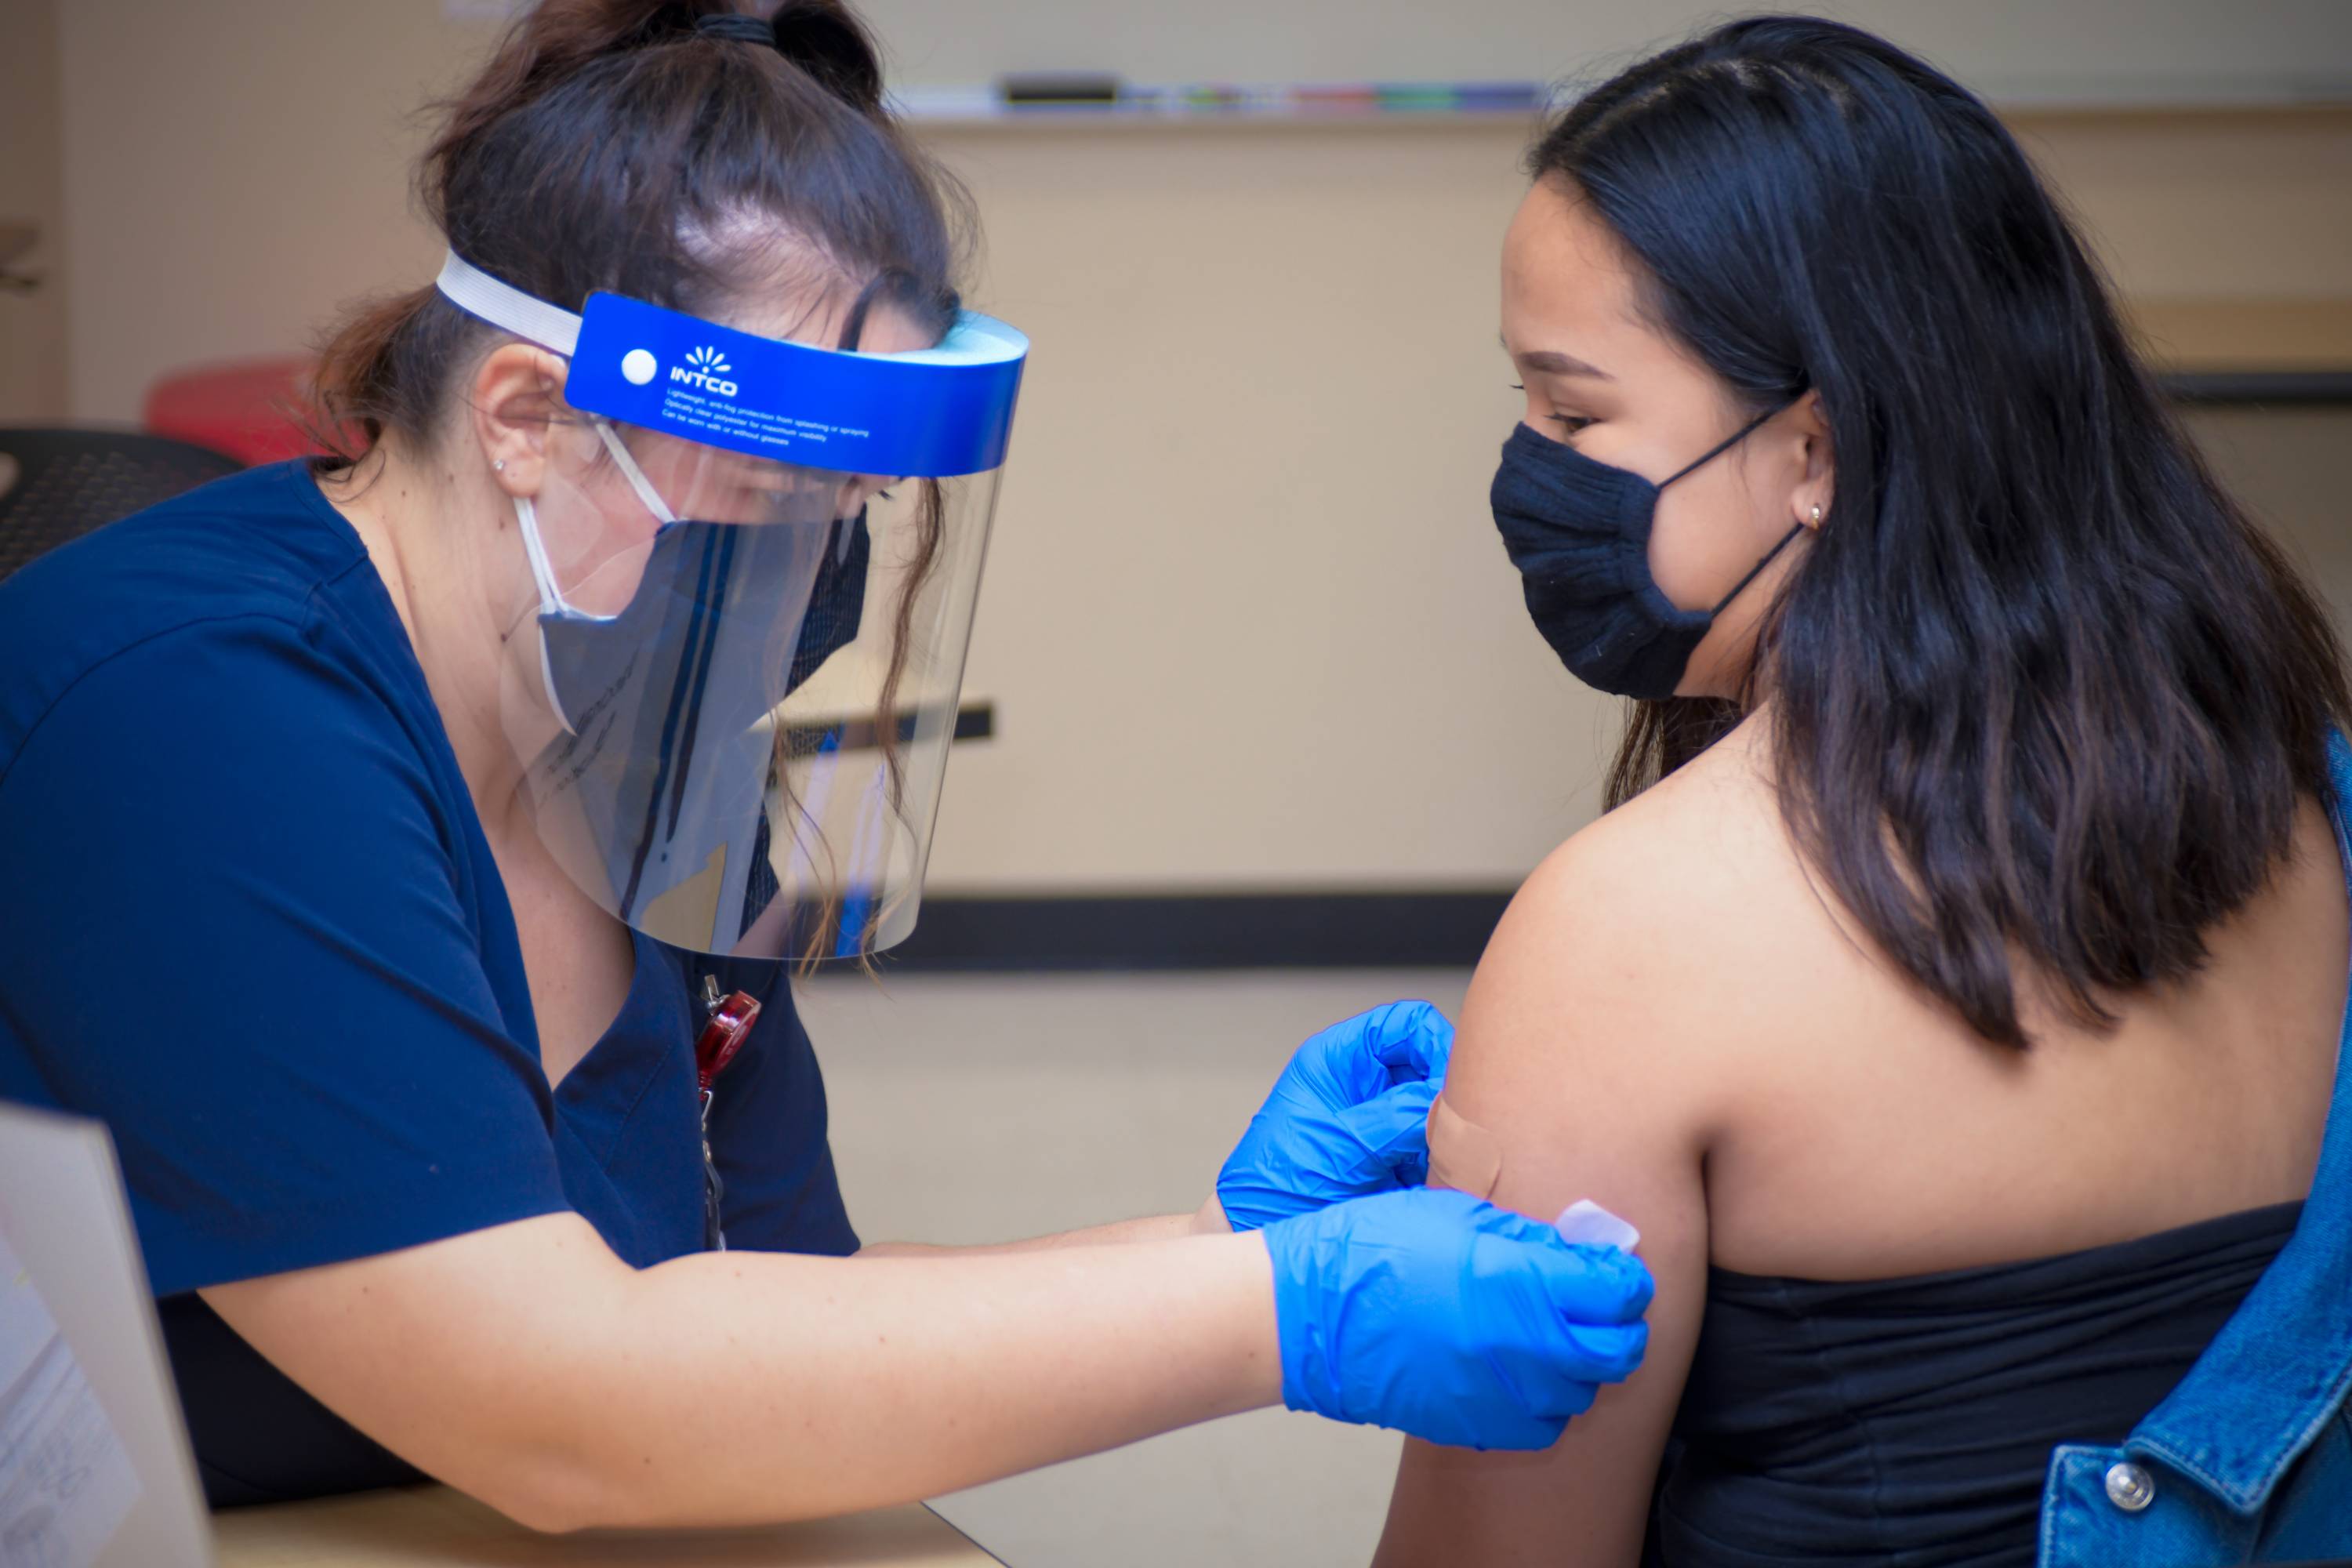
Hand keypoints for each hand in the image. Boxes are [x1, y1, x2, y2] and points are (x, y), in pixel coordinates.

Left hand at [1216, 1000, 1453, 1232]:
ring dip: (1447, 1133)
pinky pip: (1436, 1147)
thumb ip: (1393, 1119)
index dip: (1436, 1044)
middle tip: (1455, 1127)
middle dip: (1447, 1094)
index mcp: (1339, 1060)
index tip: (1453, 1083)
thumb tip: (1445, 1098)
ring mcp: (1382, 1120)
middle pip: (1429, 1065)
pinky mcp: (1396, 1157)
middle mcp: (1364, 1083)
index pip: (1405, 1024)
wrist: (1261, 1237)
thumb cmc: (1276, 1187)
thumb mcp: (1337, 1148)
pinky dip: (1444, 1163)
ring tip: (1441, 1161)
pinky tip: (1434, 1183)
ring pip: (1438, 1108)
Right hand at [1260, 1187, 1651, 1450]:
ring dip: (1582, 1363)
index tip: (1614, 1267)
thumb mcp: (1458, 1215)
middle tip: (1602, 1303)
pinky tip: (1522, 1370)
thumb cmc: (1375, 1249)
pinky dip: (1546, 1401)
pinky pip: (1543, 1425)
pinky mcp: (1477, 1425)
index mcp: (1521, 1284)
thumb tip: (1581, 1250)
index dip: (1624, 1277)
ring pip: (1583, 1393)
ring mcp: (1501, 1394)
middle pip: (1616, 1351)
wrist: (1313, 1316)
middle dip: (1620, 1324)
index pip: (1616, 1291)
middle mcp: (1523, 1347)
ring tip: (1555, 1333)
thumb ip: (1529, 1237)